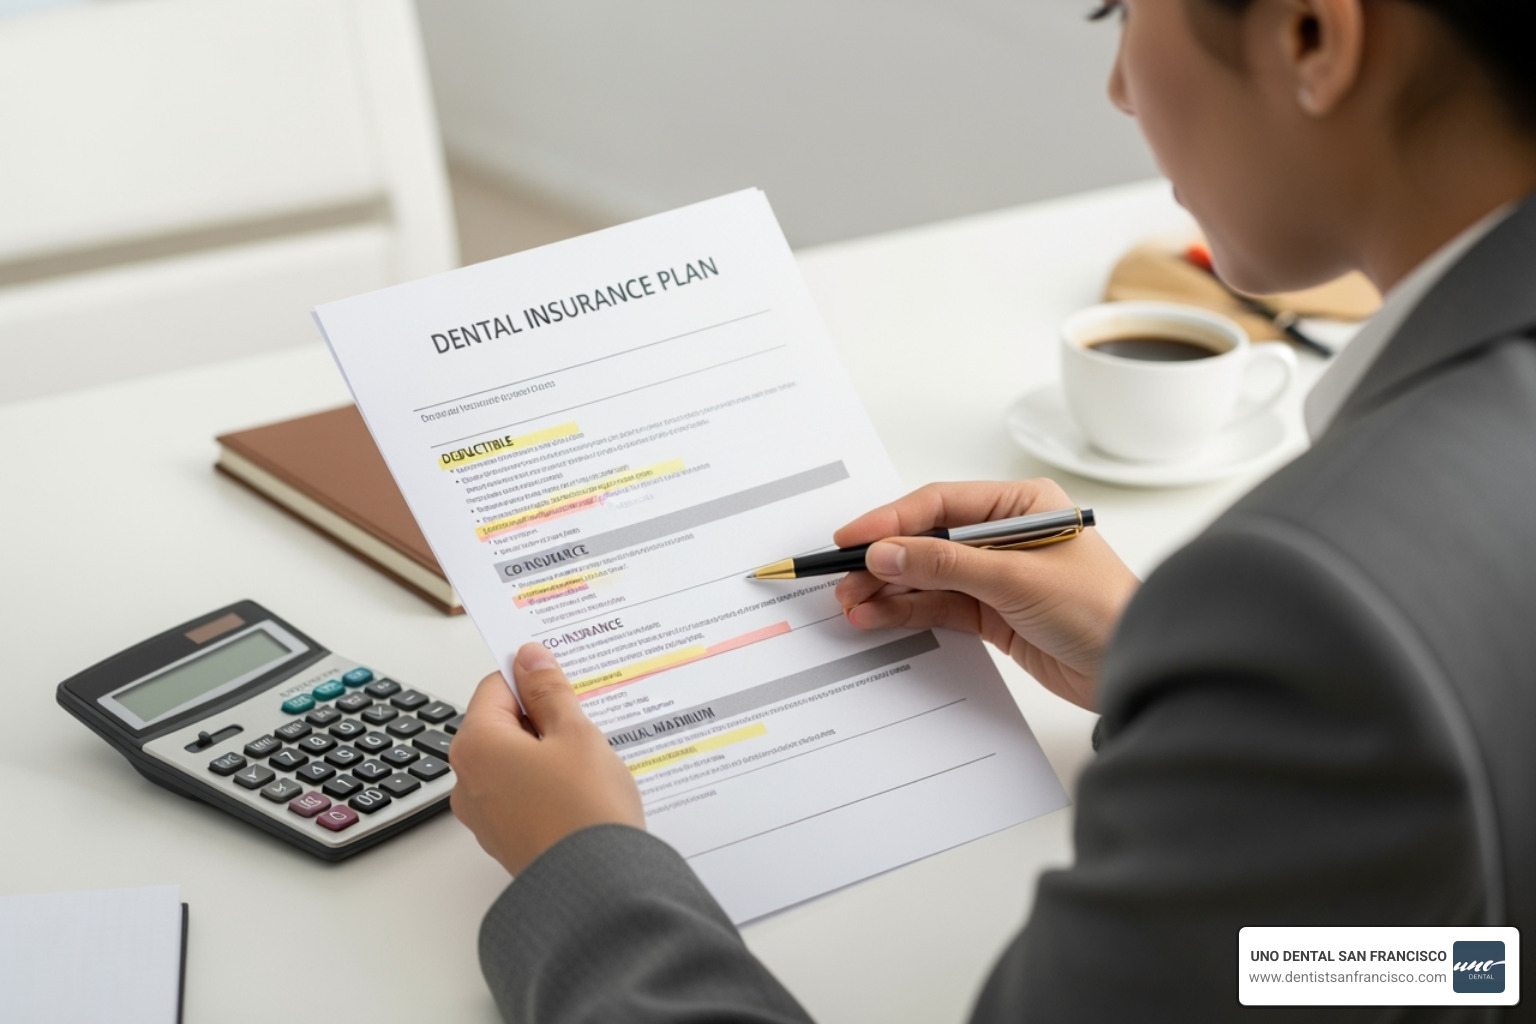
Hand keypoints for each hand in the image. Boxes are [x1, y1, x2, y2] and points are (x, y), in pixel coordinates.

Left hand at [449, 643, 643, 874]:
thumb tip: (529, 658)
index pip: (496, 687)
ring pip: (515, 762)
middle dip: (543, 718)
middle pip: (503, 725)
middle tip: (586, 722)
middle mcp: (468, 780)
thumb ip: (549, 691)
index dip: (533, 679)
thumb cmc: (584, 809)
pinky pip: (523, 795)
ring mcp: (485, 814)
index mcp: (476, 745)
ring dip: (549, 753)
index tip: (564, 681)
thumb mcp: (575, 733)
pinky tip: (583, 791)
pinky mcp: (506, 838)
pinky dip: (549, 785)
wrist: (597, 887)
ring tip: (590, 761)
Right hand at [834, 479, 1138, 710]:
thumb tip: (887, 553)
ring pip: (927, 576)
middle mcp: (1006, 535)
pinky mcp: (993, 613)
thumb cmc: (1101, 610)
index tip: (853, 538)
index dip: (892, 520)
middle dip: (884, 560)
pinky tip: (877, 616)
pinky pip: (938, 606)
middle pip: (928, 540)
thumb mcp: (1017, 580)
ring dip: (889, 589)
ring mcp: (997, 576)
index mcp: (1022, 505)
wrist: (1132, 669)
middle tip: (844, 578)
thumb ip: (946, 566)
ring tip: (851, 603)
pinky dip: (907, 611)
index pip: (942, 504)